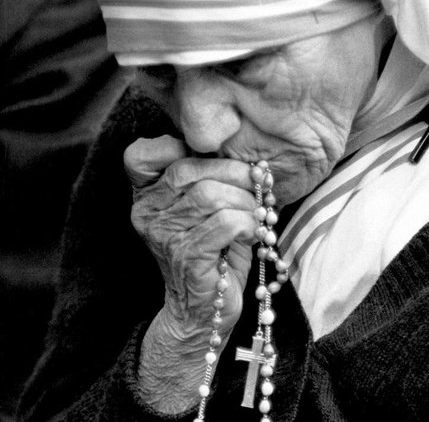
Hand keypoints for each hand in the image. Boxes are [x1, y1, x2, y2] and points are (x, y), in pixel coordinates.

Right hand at [124, 134, 257, 339]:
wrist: (202, 310)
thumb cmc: (212, 253)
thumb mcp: (205, 212)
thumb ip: (211, 180)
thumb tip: (252, 160)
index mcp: (147, 197)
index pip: (141, 155)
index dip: (175, 147)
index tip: (214, 161)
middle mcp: (147, 214)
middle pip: (189, 169)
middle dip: (234, 173)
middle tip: (259, 186)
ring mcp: (164, 236)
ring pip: (211, 195)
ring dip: (246, 202)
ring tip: (258, 215)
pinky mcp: (187, 256)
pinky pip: (225, 222)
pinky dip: (248, 223)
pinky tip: (254, 234)